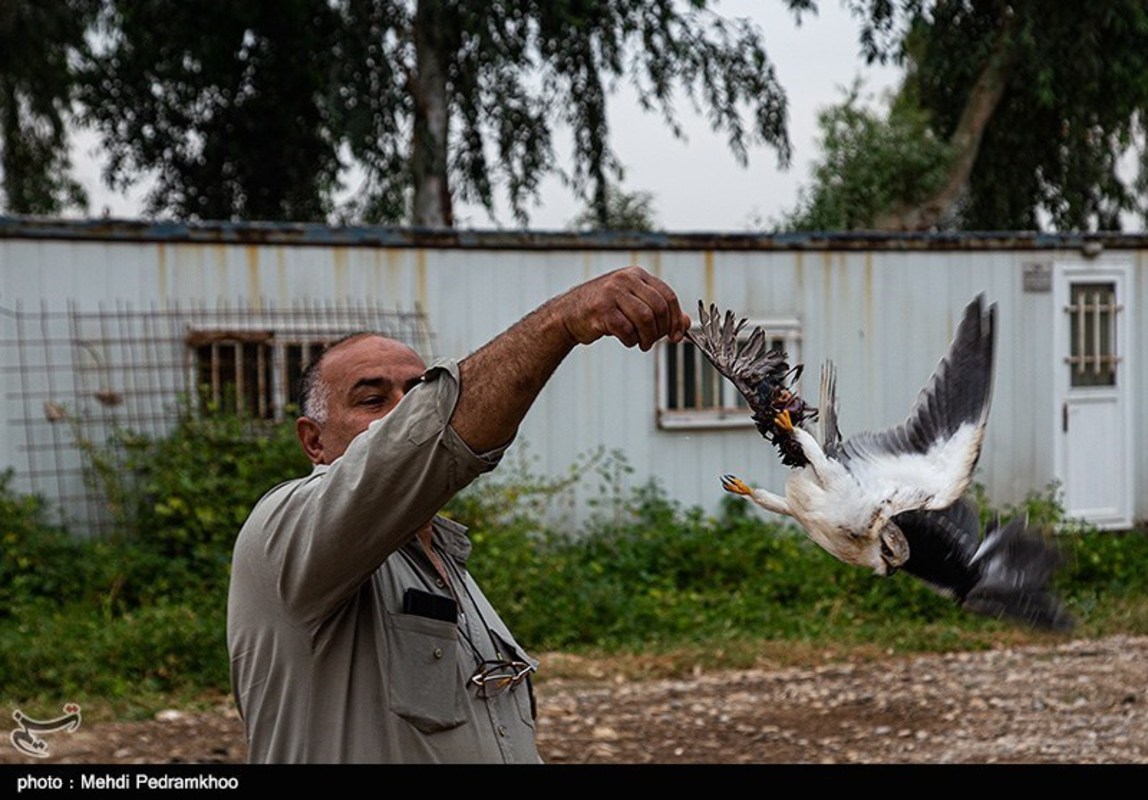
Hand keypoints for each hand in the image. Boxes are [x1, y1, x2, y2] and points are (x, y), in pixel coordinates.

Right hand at [554, 266, 691, 350]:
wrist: (568, 314)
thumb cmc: (604, 310)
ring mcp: (612, 292)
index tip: (676, 336)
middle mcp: (625, 279)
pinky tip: (626, 340)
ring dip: (647, 338)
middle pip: (658, 308)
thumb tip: (686, 323)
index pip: (667, 295)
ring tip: (642, 344)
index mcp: (636, 275)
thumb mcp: (634, 304)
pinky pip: (626, 329)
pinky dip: (630, 340)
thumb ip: (660, 311)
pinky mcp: (601, 309)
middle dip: (660, 330)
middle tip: (653, 342)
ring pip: (645, 318)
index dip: (675, 319)